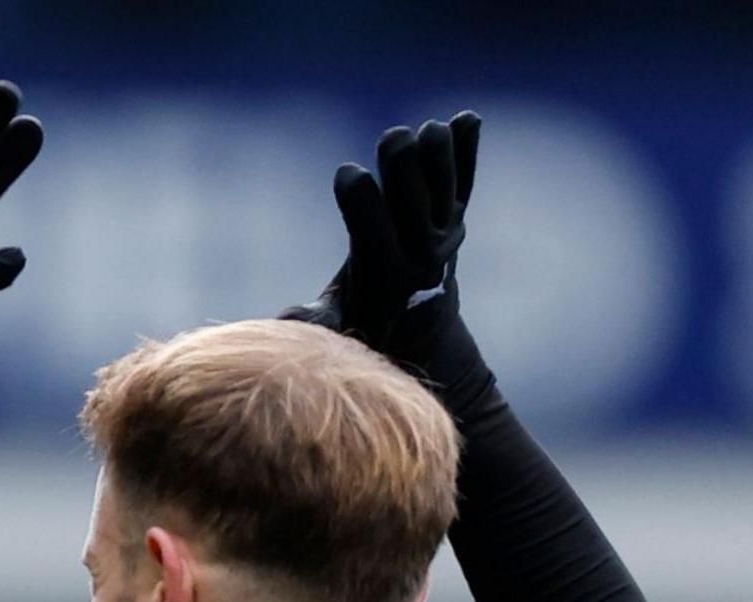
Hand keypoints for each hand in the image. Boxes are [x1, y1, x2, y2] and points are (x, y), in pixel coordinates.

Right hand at [283, 112, 480, 375]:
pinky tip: (467, 119)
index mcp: (384, 277)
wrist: (421, 330)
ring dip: (440, 155)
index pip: (372, 228)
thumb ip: (314, 320)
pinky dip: (466, 152)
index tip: (347, 171)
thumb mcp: (335, 325)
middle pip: (414, 200)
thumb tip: (285, 321)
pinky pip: (463, 182)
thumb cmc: (362, 319)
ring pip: (445, 188)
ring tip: (430, 130)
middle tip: (394, 137)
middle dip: (405, 165)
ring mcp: (446, 236)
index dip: (360, 196)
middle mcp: (422, 255)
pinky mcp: (456, 218)